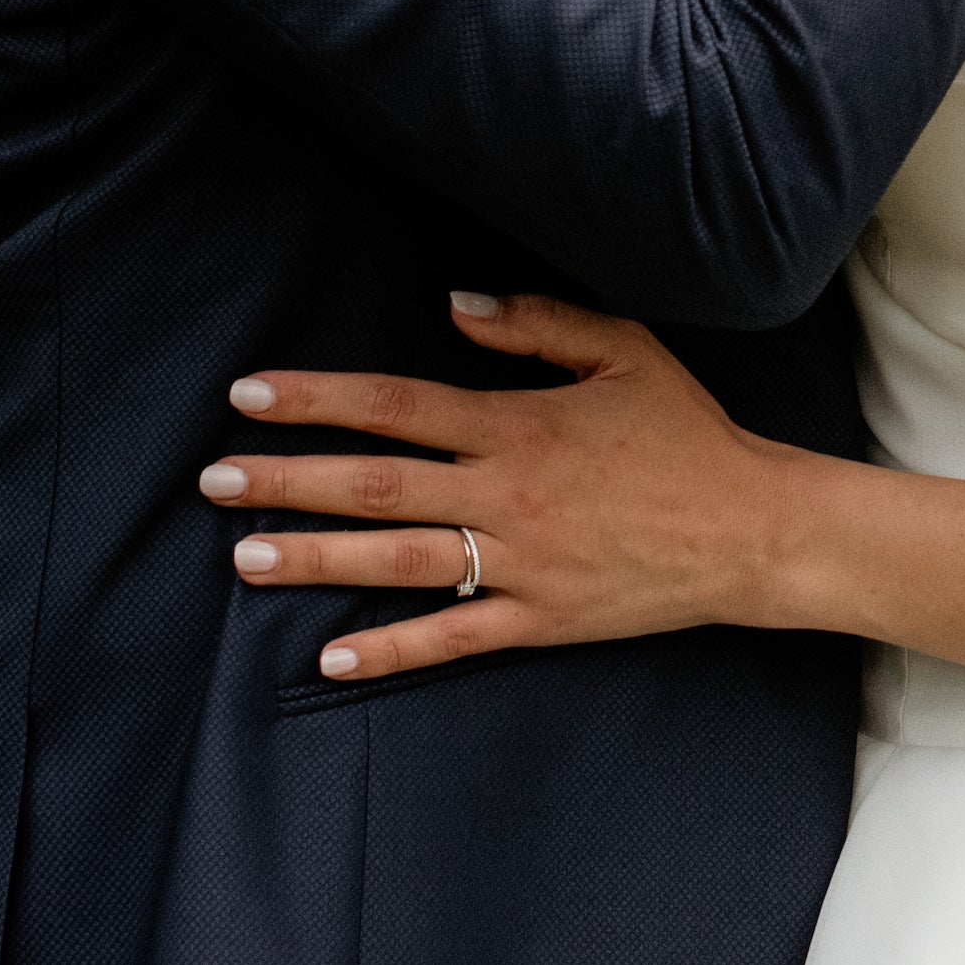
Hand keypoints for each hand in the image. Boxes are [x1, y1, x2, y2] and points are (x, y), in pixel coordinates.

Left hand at [198, 292, 816, 681]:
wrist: (750, 529)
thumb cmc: (686, 433)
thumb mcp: (623, 351)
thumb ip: (536, 324)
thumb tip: (453, 307)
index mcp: (518, 424)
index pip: (397, 405)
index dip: (318, 399)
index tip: (251, 395)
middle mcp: (506, 494)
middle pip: (376, 485)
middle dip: (288, 481)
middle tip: (214, 479)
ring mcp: (518, 563)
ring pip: (398, 563)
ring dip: (316, 560)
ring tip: (244, 555)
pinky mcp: (538, 620)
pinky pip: (452, 638)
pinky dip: (390, 650)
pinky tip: (330, 657)